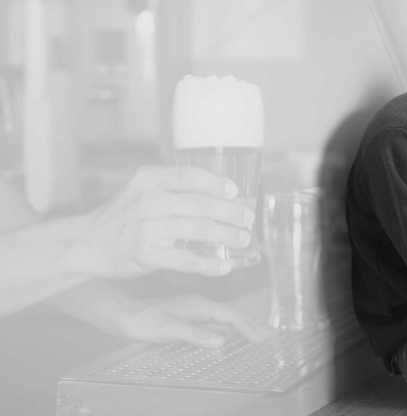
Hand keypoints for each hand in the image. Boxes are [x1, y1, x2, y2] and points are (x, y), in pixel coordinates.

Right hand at [71, 165, 255, 278]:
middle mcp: (148, 200)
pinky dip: (209, 264)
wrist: (87, 243)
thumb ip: (174, 190)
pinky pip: (187, 259)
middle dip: (231, 213)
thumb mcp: (141, 191)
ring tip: (243, 239)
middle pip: (200, 204)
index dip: (216, 183)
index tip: (235, 192)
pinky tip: (225, 266)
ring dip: (226, 236)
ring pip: (198, 230)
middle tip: (248, 220)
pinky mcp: (147, 254)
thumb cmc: (123, 217)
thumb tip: (222, 197)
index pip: (189, 176)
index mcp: (149, 180)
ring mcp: (147, 228)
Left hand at [118, 294, 267, 347]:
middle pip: (232, 314)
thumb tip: (222, 341)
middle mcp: (197, 304)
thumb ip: (193, 333)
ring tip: (255, 332)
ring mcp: (190, 308)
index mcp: (197, 305)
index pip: (231, 316)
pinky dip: (226, 326)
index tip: (264, 338)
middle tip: (269, 335)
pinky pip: (213, 319)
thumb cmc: (135, 318)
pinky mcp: (183, 313)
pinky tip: (226, 331)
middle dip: (251, 324)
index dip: (249, 327)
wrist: (113, 308)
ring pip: (223, 316)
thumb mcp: (164, 328)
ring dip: (240, 325)